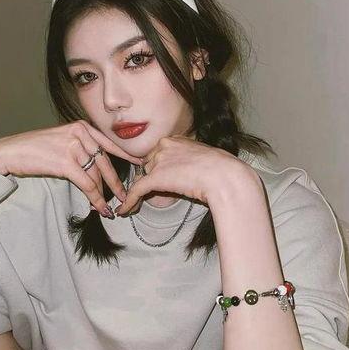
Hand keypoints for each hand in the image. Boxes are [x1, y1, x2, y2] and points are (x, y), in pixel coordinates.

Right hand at [0, 120, 142, 217]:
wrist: (12, 152)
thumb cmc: (35, 149)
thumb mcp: (62, 140)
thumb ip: (81, 147)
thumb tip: (99, 167)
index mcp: (82, 126)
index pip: (110, 143)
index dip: (127, 156)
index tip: (141, 164)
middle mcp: (80, 133)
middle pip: (106, 162)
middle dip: (117, 182)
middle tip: (126, 196)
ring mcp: (73, 146)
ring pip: (96, 176)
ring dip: (104, 194)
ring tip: (109, 207)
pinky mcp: (66, 162)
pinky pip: (87, 184)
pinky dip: (95, 198)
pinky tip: (99, 208)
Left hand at [114, 135, 244, 215]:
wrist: (224, 176)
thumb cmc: (222, 169)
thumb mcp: (205, 158)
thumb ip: (191, 161)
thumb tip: (190, 173)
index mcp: (176, 139)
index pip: (158, 153)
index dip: (157, 168)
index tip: (159, 180)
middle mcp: (164, 145)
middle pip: (148, 164)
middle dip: (150, 179)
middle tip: (153, 194)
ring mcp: (159, 161)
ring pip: (143, 177)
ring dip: (141, 191)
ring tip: (137, 205)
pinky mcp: (155, 177)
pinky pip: (136, 190)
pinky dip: (129, 201)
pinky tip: (124, 211)